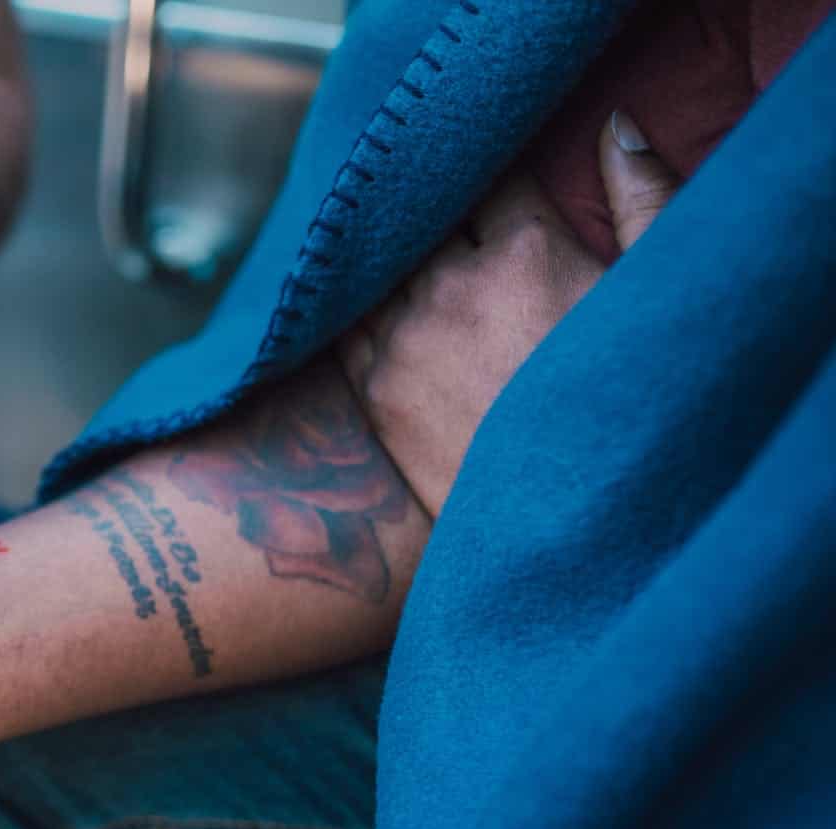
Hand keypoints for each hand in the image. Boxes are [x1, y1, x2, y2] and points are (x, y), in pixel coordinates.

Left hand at [340, 112, 679, 513]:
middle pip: (428, 222)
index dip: (500, 186)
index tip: (501, 199)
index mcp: (527, 252)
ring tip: (413, 276)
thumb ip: (644, 199)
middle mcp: (452, 287)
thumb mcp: (655, 297)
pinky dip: (360, 311)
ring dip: (396, 267)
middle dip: (442, 223)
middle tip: (453, 236)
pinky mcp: (374, 392)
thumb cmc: (630, 415)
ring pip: (382, 270)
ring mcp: (403, 340)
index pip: (496, 182)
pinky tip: (375, 314)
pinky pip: (349, 326)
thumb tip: (614, 125)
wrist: (567, 527)